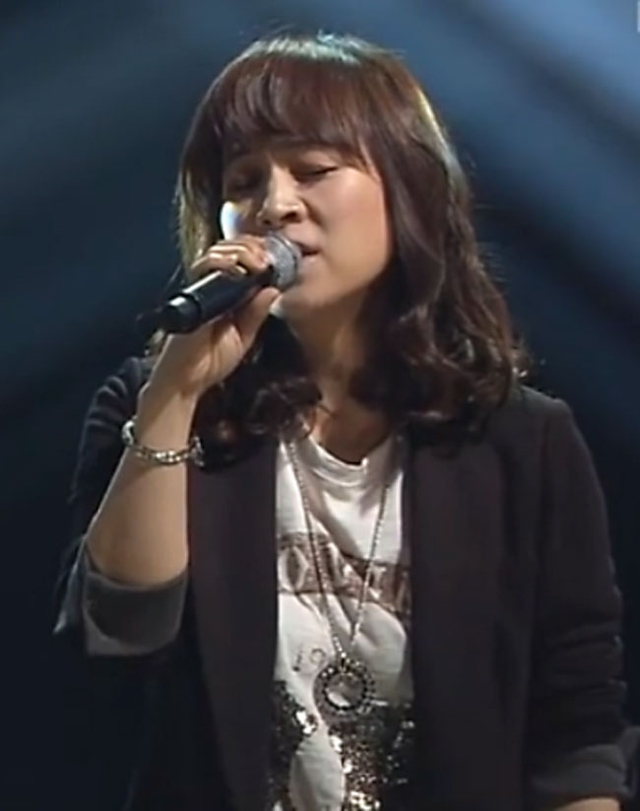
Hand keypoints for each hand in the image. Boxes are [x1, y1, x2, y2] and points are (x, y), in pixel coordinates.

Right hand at [147, 235, 280, 401]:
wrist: (187, 379)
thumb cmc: (211, 359)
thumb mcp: (244, 335)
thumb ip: (256, 312)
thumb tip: (274, 289)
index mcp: (225, 293)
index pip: (239, 259)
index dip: (256, 252)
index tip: (273, 260)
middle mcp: (210, 286)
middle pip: (228, 248)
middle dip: (251, 247)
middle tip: (267, 259)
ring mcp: (199, 288)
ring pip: (216, 253)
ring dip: (240, 252)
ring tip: (258, 263)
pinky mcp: (191, 294)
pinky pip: (203, 270)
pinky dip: (222, 264)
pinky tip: (239, 270)